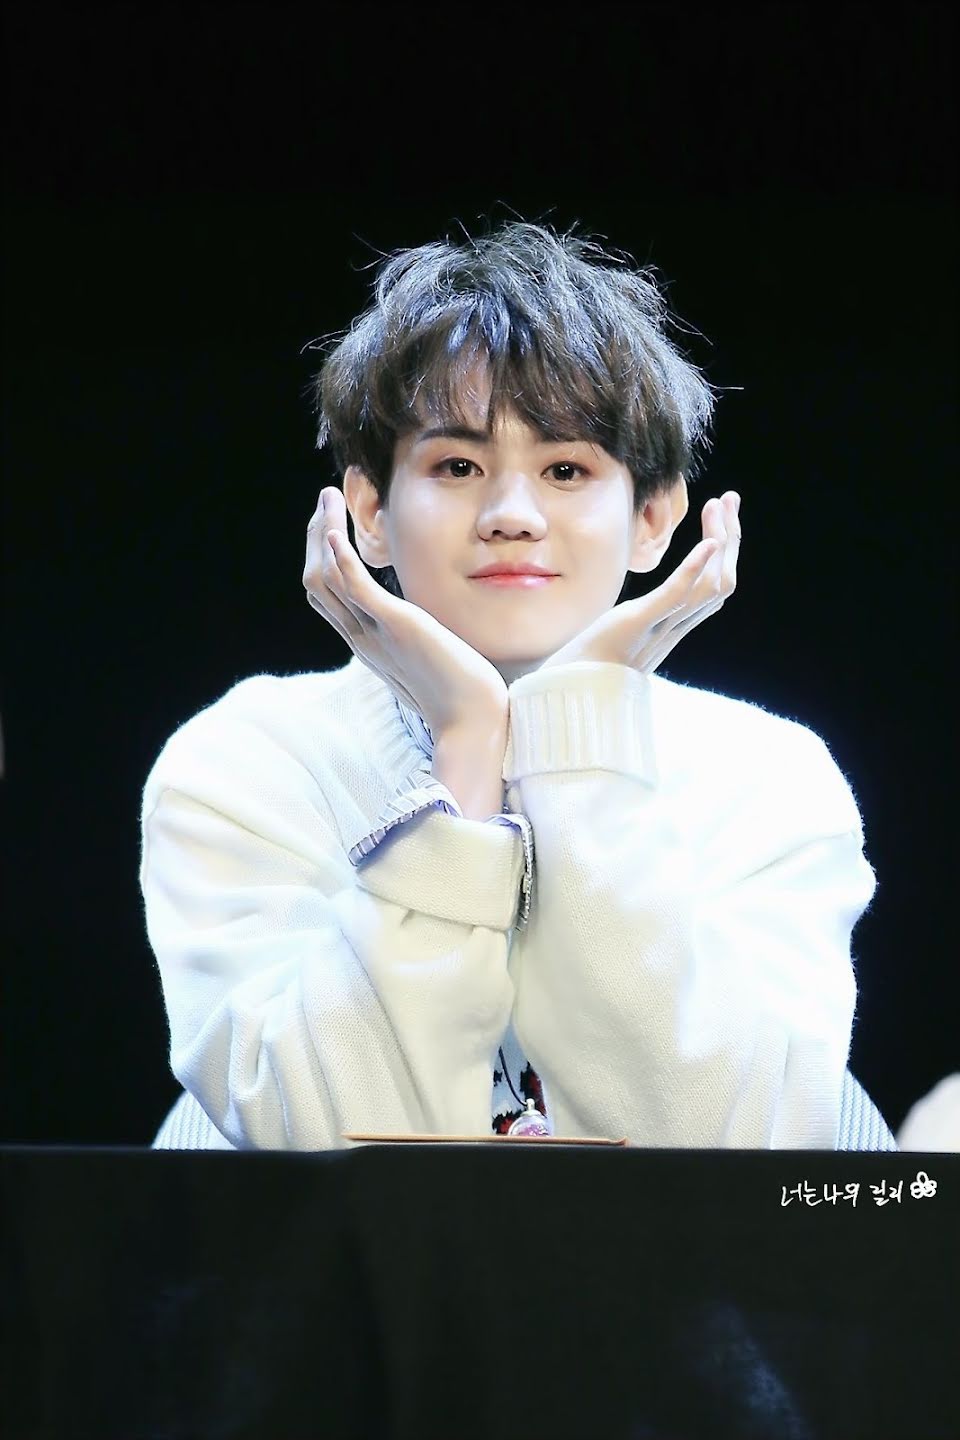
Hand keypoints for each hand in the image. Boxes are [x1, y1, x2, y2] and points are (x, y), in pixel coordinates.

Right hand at [303, 487, 508, 736]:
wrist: (473, 724)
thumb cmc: (461, 695)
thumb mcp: (427, 655)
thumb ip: (413, 636)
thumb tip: (420, 621)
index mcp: (367, 642)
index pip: (326, 595)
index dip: (323, 555)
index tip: (333, 522)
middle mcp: (362, 638)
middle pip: (315, 582)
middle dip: (316, 536)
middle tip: (327, 500)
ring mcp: (375, 633)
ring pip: (325, 580)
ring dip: (324, 533)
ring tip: (330, 497)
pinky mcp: (398, 627)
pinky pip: (355, 591)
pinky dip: (341, 560)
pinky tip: (337, 533)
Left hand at [539, 492, 740, 674]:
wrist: (566, 693)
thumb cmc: (586, 664)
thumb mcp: (620, 631)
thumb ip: (639, 616)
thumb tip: (640, 602)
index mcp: (672, 628)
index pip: (715, 587)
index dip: (725, 552)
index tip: (722, 518)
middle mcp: (674, 629)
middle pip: (723, 582)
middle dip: (731, 538)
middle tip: (730, 500)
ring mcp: (660, 628)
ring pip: (712, 586)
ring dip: (721, 541)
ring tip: (720, 506)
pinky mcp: (639, 624)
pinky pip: (678, 597)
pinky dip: (696, 569)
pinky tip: (709, 542)